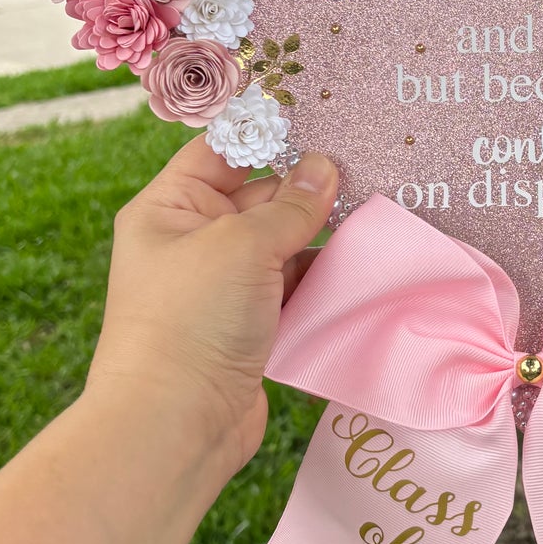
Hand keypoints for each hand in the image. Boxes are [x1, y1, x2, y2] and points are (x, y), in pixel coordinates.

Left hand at [85, 138, 338, 484]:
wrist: (174, 425)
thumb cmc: (192, 321)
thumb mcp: (243, 246)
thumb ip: (291, 205)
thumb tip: (326, 168)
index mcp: (168, 208)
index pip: (220, 151)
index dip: (266, 133)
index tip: (322, 118)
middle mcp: (191, 242)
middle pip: (258, 196)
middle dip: (307, 187)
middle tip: (368, 168)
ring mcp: (221, 287)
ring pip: (280, 244)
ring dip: (320, 234)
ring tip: (374, 213)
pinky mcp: (249, 326)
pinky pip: (291, 287)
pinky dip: (321, 277)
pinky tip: (360, 264)